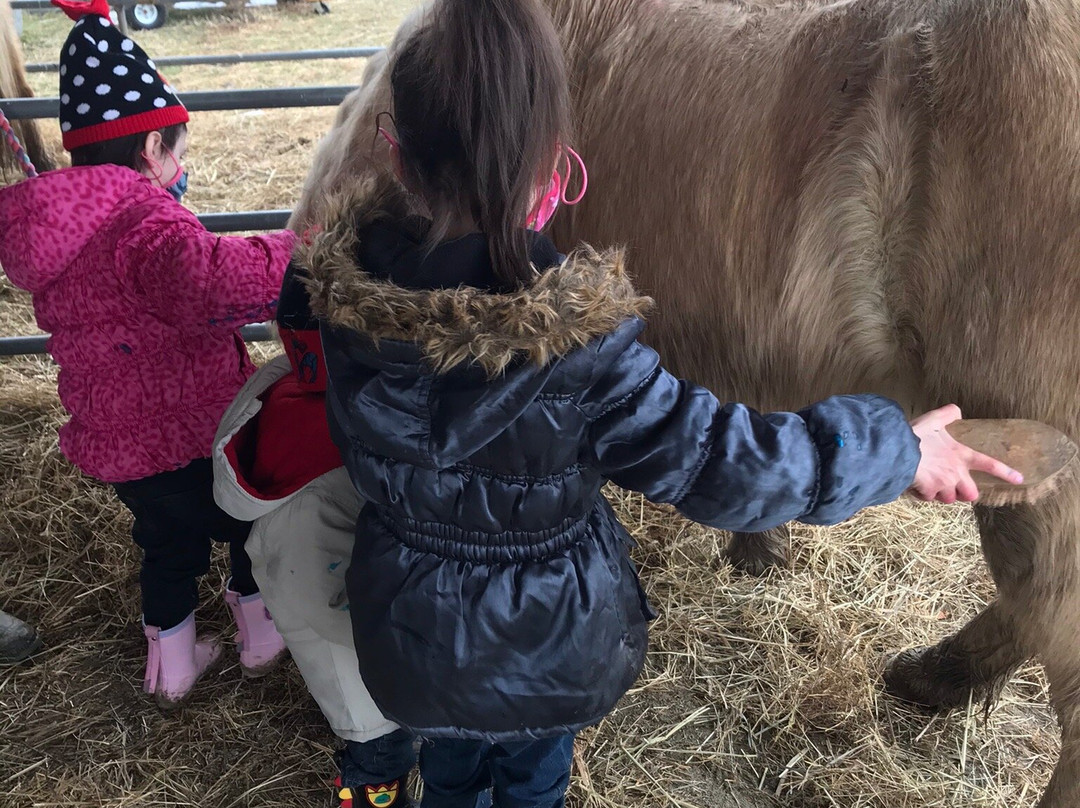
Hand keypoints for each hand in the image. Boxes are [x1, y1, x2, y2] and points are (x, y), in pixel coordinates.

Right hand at [909, 405, 1023, 503]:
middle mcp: (956, 473)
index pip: (989, 465)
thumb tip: (957, 412)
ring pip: (948, 498)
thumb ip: (947, 415)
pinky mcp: (929, 492)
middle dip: (964, 493)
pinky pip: (928, 498)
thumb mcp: (933, 420)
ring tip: (928, 483)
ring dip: (941, 493)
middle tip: (954, 487)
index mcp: (961, 455)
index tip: (1019, 479)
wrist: (896, 450)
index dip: (1006, 473)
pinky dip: (922, 494)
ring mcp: (943, 485)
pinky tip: (914, 484)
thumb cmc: (915, 435)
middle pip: (970, 494)